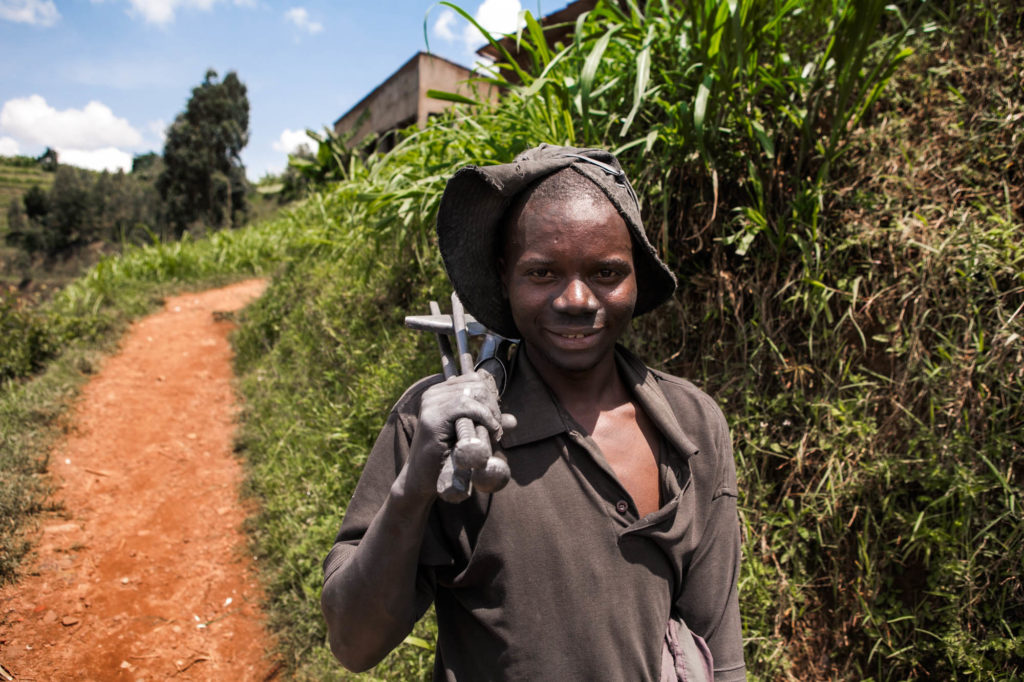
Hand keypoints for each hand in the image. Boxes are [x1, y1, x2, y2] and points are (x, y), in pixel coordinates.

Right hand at [404, 371, 515, 498]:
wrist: (424, 479)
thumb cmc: (448, 458)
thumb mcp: (472, 436)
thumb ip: (489, 425)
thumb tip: (513, 420)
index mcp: (440, 393)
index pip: (475, 379)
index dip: (491, 398)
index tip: (495, 421)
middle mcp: (432, 394)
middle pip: (476, 384)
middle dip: (492, 406)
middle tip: (496, 429)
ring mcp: (430, 403)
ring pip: (473, 392)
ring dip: (489, 413)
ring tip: (493, 433)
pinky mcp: (432, 417)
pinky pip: (465, 405)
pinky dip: (483, 416)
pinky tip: (489, 431)